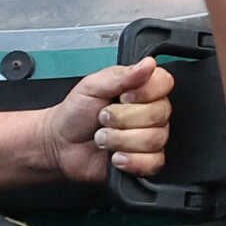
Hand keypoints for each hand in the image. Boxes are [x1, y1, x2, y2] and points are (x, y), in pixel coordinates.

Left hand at [36, 56, 173, 181]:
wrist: (61, 144)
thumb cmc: (76, 113)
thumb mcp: (92, 86)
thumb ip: (121, 75)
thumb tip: (148, 64)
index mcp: (141, 89)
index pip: (165, 83)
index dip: (145, 92)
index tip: (122, 96)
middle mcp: (151, 112)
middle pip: (159, 114)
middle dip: (122, 119)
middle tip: (103, 118)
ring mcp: (150, 137)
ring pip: (154, 139)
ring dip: (120, 140)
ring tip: (104, 137)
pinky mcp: (146, 161)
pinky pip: (153, 162)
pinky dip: (129, 161)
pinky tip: (115, 156)